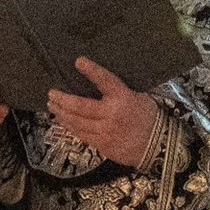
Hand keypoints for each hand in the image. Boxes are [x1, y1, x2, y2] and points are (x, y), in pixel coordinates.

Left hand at [45, 57, 160, 169]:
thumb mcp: (139, 98)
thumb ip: (119, 92)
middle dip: (63, 100)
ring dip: (62, 113)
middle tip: (51, 94)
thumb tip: (98, 84)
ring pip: (77, 122)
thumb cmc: (149, 118)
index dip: (91, 70)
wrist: (158, 147)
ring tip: (52, 106)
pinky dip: (70, 127)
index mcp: (123, 99)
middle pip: (80, 106)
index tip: (78, 61)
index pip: (105, 81)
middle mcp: (112, 115)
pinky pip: (82, 135)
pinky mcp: (102, 145)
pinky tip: (63, 121)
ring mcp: (105, 132)